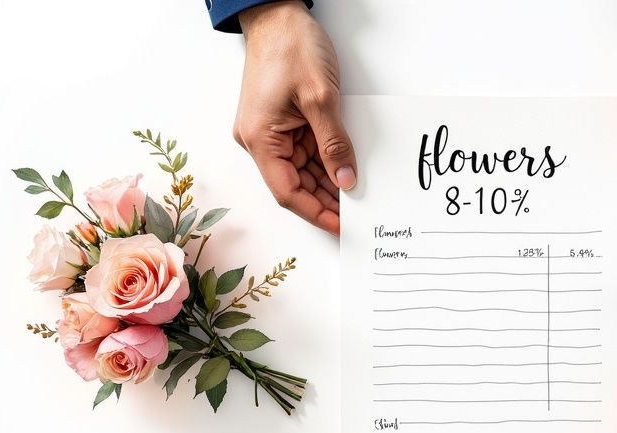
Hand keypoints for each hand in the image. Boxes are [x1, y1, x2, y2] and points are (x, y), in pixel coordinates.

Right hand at [235, 0, 356, 234]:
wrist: (279, 14)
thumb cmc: (291, 46)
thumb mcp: (320, 98)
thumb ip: (334, 144)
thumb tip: (345, 180)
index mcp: (260, 139)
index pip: (287, 192)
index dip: (316, 212)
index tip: (341, 226)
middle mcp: (259, 140)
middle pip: (294, 184)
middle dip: (325, 200)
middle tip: (357, 214)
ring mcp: (270, 131)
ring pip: (301, 170)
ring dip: (326, 182)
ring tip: (356, 194)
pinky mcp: (281, 122)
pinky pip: (304, 151)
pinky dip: (324, 162)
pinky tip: (345, 169)